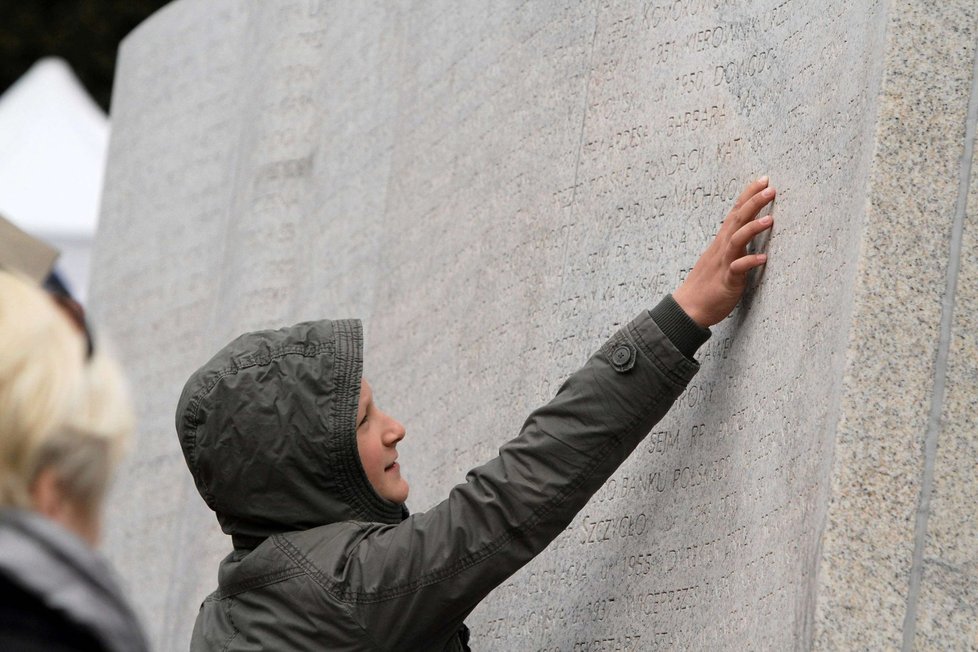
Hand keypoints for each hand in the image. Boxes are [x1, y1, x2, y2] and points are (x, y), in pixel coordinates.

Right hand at [672, 177, 774, 326]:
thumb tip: (748, 232)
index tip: (763, 180)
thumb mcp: (721, 258)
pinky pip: (738, 269)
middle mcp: (722, 248)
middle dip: (753, 202)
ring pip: (737, 240)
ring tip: (770, 219)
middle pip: (737, 219)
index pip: (735, 212)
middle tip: (770, 188)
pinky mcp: (726, 280)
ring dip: (753, 228)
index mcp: (722, 241)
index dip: (748, 195)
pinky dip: (750, 262)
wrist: (688, 308)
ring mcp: (724, 263)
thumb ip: (734, 244)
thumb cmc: (706, 284)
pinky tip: (763, 258)